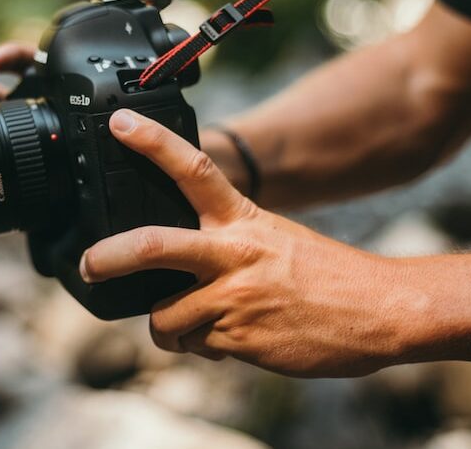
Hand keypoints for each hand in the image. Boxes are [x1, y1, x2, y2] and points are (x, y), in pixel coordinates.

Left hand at [79, 109, 408, 377]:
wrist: (381, 311)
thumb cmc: (327, 276)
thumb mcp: (274, 240)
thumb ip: (224, 244)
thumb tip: (176, 263)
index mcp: (243, 219)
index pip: (191, 169)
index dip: (151, 142)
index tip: (119, 121)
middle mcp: (233, 253)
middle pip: (150, 245)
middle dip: (107, 257)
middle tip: (89, 265)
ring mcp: (234, 297)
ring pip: (164, 317)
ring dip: (168, 329)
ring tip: (192, 327)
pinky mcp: (239, 338)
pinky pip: (194, 345)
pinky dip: (200, 348)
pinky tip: (226, 341)